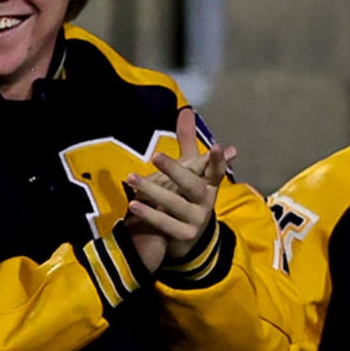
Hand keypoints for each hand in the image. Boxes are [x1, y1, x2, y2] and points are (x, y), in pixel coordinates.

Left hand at [121, 106, 235, 275]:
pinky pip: (164, 224)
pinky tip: (133, 204)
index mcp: (209, 184)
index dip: (218, 160)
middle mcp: (206, 201)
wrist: (188, 239)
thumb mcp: (190, 171)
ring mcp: (196, 220)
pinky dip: (149, 215)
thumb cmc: (187, 197)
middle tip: (156, 155)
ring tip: (131, 178)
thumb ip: (187, 142)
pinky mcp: (184, 235)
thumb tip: (186, 111)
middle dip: (175, 170)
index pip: (216, 170)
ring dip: (152, 191)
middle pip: (191, 185)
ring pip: (174, 204)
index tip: (217, 146)